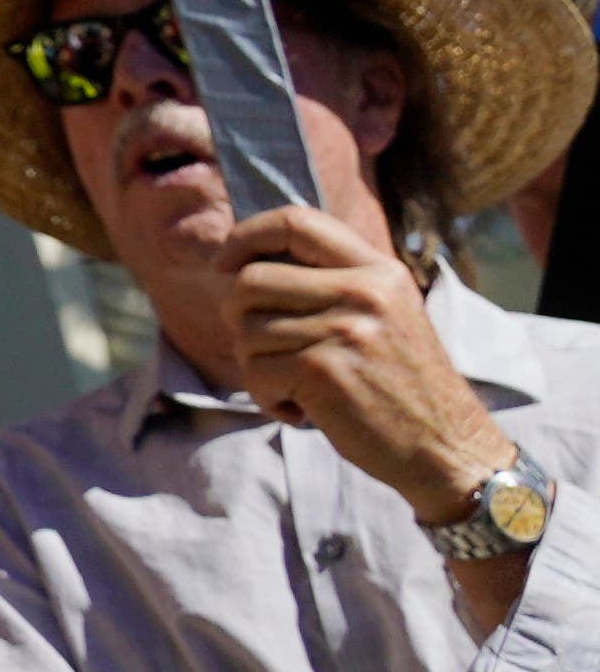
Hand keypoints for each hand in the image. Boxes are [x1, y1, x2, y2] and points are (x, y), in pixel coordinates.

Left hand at [227, 201, 511, 513]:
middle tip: (269, 351)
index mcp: (379, 271)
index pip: (296, 222)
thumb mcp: (384, 314)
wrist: (446, 449)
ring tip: (298, 385)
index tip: (224, 264)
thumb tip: (242, 261)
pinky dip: (266, 397)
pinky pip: (255, 373)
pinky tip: (301, 410)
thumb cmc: (401, 384)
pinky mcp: (323, 371)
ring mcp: (345, 330)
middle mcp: (364, 292)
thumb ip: (331, 282)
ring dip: (258, 365)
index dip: (246, 236)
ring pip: (246, 330)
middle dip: (241, 318)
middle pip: (251, 280)